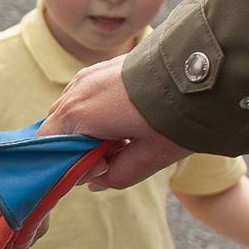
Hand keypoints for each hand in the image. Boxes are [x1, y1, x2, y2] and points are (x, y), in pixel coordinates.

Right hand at [43, 55, 192, 190]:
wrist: (200, 69)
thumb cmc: (172, 117)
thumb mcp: (149, 158)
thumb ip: (115, 176)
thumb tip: (95, 181)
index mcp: (77, 116)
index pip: (48, 147)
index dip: (67, 165)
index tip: (99, 170)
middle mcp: (75, 92)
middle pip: (57, 127)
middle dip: (76, 146)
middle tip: (111, 157)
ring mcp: (88, 75)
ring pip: (71, 109)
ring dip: (86, 127)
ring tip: (122, 137)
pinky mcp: (102, 67)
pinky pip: (85, 94)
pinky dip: (95, 110)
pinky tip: (124, 118)